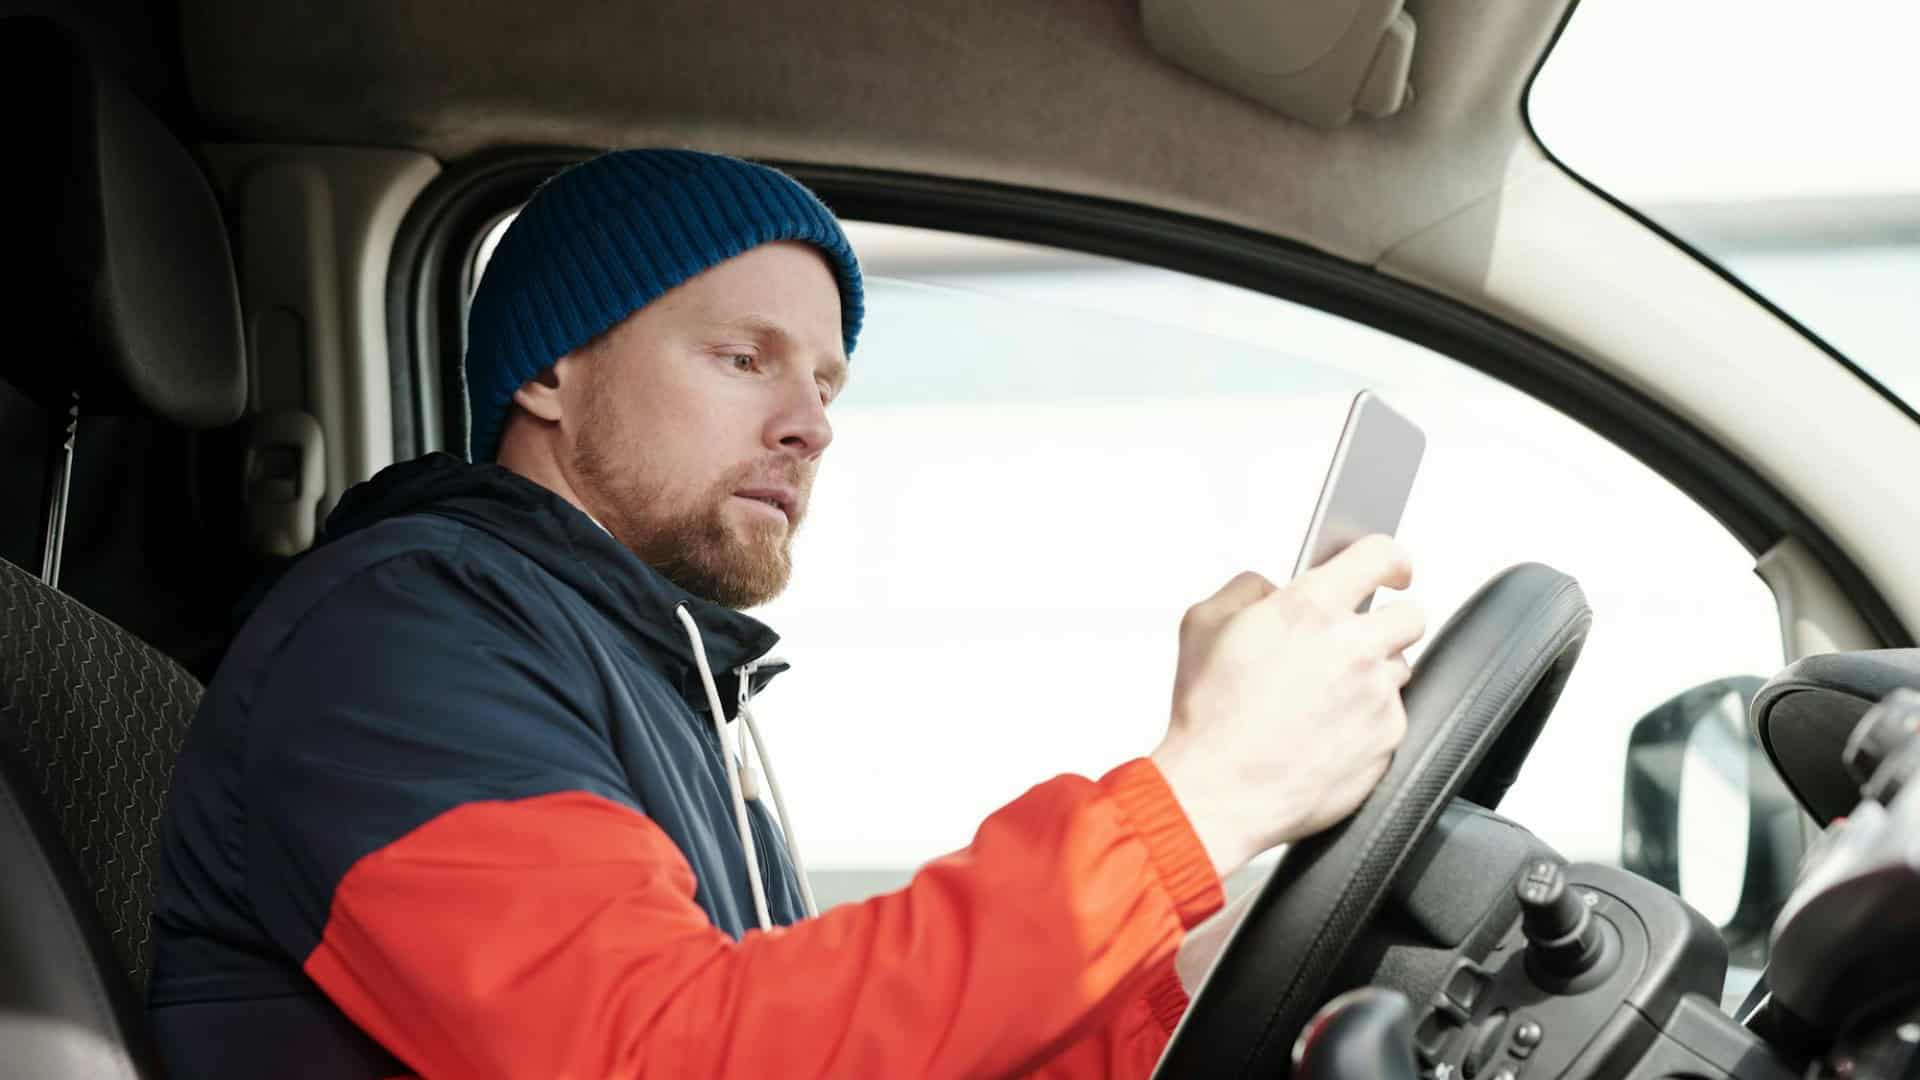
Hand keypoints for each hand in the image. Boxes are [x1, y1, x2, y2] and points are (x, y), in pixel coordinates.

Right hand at [1150, 536, 1424, 876]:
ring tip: (1324, 695)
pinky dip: (1366, 720)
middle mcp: (1354, 647)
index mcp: (1311, 608)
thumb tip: (1275, 588)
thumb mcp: (1202, 624)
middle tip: (1353, 639)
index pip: (1381, 555)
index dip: (1390, 558)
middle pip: (1409, 615)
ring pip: (1399, 668)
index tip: (1392, 568)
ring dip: (1372, 674)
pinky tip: (1325, 730)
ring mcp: (1377, 695)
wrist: (1219, 791)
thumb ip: (1247, 588)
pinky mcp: (1387, 739)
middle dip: (1385, 621)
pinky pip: (1390, 716)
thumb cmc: (1207, 714)